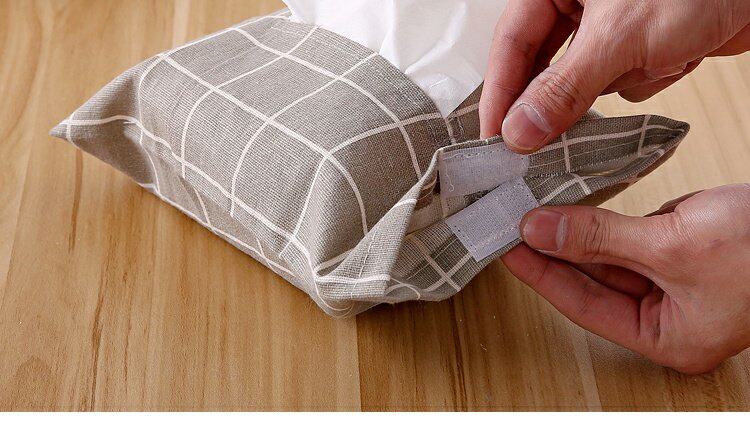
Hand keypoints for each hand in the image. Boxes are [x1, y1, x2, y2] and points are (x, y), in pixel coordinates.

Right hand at [479, 0, 749, 149]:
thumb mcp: (618, 38)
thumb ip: (563, 89)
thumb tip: (519, 130)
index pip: (510, 43)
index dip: (499, 93)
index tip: (493, 137)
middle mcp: (576, 1)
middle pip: (544, 65)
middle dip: (558, 96)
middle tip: (536, 142)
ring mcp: (608, 23)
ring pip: (584, 79)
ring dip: (617, 81)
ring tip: (650, 60)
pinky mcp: (638, 43)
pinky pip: (620, 79)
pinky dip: (646, 77)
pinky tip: (673, 56)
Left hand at [501, 184, 749, 373]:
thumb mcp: (675, 244)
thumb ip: (602, 239)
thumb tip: (540, 230)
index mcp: (670, 337)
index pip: (585, 306)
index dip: (541, 275)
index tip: (506, 247)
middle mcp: (671, 317)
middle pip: (594, 283)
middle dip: (554, 251)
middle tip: (511, 224)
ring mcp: (678, 284)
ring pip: (610, 257)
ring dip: (577, 232)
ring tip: (534, 209)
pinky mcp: (683, 252)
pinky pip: (631, 237)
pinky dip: (605, 219)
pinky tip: (576, 202)